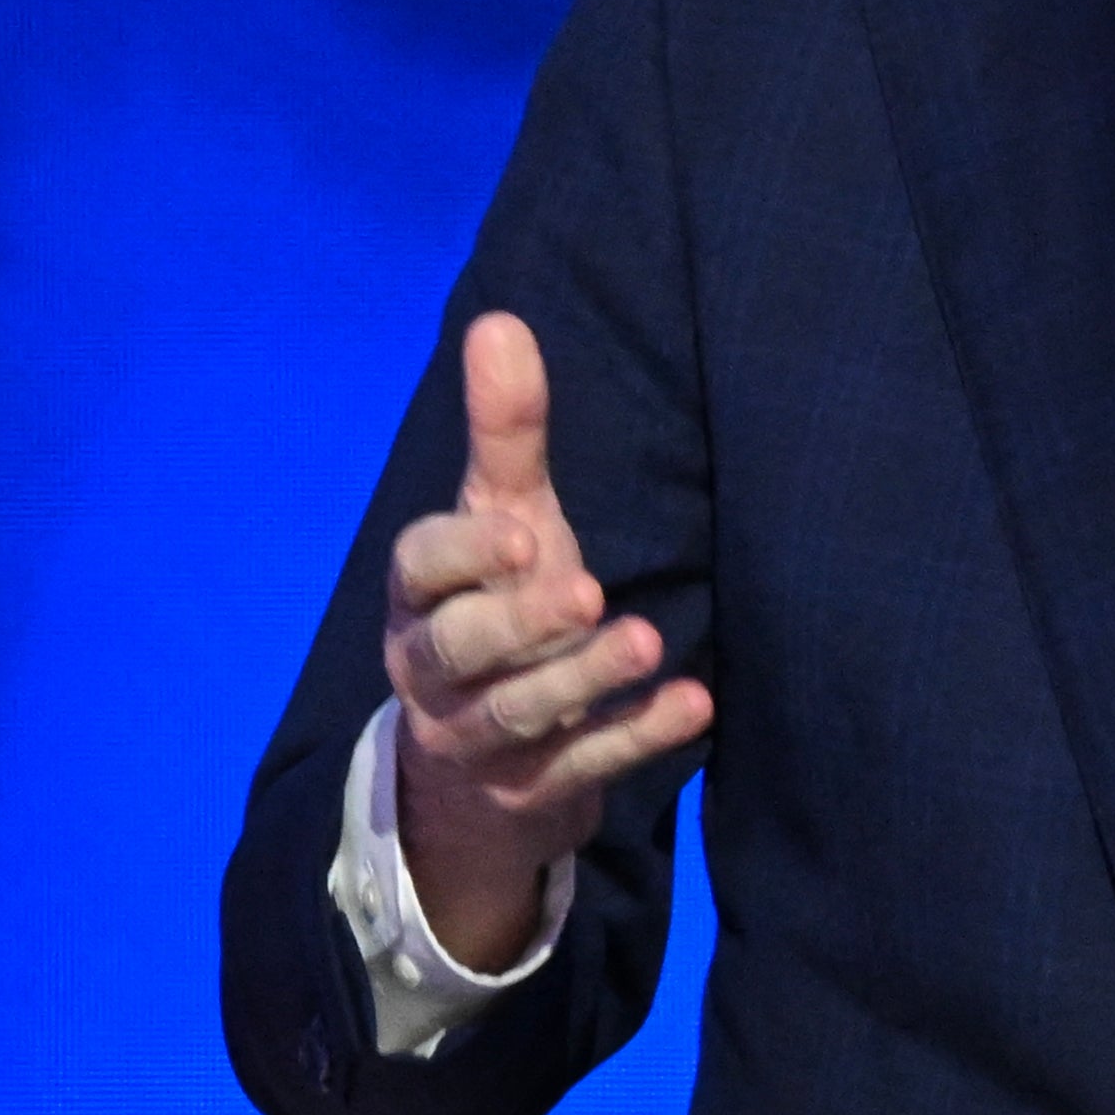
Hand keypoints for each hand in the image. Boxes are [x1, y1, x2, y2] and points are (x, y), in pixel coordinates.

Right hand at [380, 312, 712, 972]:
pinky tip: (695, 704)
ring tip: (647, 641)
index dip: (464, 554)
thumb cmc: (501, 607)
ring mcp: (475, 740)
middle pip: (459, 648)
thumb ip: (504, 434)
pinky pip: (581, 770)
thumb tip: (500, 321)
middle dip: (519, 623)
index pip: (420, 569)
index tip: (521, 532)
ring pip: (518, 715)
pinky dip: (636, 738)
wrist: (484, 760)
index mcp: (419, 597)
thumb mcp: (504, 520)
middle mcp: (431, 670)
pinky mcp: (527, 793)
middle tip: (586, 593)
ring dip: (584, 680)